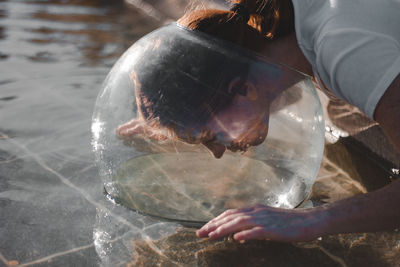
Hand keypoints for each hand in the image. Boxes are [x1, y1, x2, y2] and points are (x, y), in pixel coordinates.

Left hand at [196, 204, 325, 241]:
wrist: (309, 221)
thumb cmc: (288, 223)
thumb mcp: (267, 220)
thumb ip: (252, 224)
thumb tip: (236, 234)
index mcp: (254, 210)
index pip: (230, 213)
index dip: (215, 220)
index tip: (203, 229)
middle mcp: (257, 212)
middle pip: (230, 217)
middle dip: (213, 225)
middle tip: (199, 233)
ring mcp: (265, 220)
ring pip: (240, 222)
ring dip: (224, 229)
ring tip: (212, 236)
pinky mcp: (274, 229)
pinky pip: (258, 231)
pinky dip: (246, 234)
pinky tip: (236, 239)